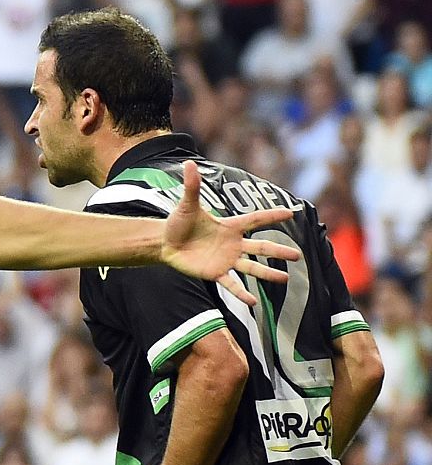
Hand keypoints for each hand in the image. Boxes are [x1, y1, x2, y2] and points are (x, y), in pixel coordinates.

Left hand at [160, 161, 299, 305]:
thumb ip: (192, 186)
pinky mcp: (215, 273)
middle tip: (299, 255)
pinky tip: (254, 302)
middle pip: (261, 247)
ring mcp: (226, 260)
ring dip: (268, 273)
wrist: (165, 243)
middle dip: (279, 251)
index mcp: (229, 226)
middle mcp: (233, 244)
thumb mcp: (187, 205)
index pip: (255, 219)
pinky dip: (242, 292)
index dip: (272, 215)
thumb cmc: (178, 223)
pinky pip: (232, 284)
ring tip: (285, 278)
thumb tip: (188, 163)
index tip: (292, 212)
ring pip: (252, 268)